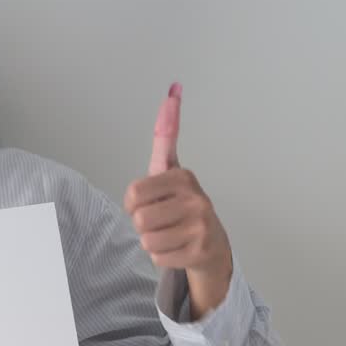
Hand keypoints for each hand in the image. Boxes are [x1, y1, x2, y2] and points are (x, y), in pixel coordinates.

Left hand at [122, 83, 232, 319]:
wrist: (212, 246)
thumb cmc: (182, 205)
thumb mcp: (170, 169)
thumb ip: (166, 133)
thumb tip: (173, 89)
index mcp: (183, 176)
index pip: (133, 194)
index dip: (134, 202)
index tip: (153, 199)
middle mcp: (196, 198)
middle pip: (139, 218)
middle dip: (144, 223)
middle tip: (163, 220)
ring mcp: (201, 225)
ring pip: (147, 239)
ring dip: (152, 241)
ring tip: (171, 233)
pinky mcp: (201, 250)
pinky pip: (157, 256)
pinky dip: (162, 256)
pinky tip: (178, 248)